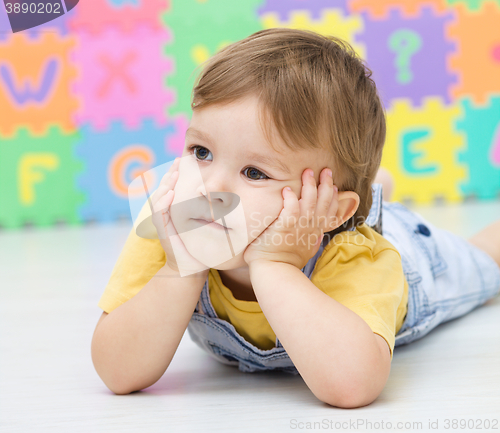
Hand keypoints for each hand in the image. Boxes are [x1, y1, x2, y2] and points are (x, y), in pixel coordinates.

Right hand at [150, 157, 208, 276]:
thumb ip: (216, 210)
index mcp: (177, 209)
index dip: (178, 172)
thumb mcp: (211, 224)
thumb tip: (234, 196)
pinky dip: (163, 202)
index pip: (175, 186)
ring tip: (174, 172)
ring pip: (160, 197)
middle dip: (172, 173)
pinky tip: (170, 193)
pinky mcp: (162, 231)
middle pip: (165, 187)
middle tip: (180, 160)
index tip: (187, 159)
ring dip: (166, 183)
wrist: (192, 268)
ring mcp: (163, 221)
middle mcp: (167, 213)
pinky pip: (159, 213)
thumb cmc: (203, 247)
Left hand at [243, 167, 338, 268]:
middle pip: (323, 202)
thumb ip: (311, 241)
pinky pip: (291, 208)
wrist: (275, 272)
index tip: (334, 186)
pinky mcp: (285, 226)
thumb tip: (316, 236)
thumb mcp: (305, 251)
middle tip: (326, 170)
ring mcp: (299, 227)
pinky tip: (287, 189)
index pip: (329, 211)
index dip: (333, 197)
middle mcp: (310, 228)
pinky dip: (290, 198)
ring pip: (309, 201)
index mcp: (315, 232)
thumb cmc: (285, 264)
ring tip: (308, 172)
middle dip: (325, 184)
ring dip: (309, 185)